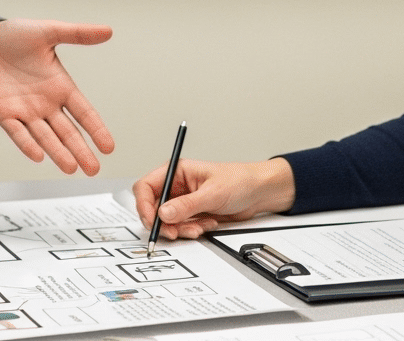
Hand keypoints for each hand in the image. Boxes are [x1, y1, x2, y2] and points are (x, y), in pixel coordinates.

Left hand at [0, 18, 113, 175]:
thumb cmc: (13, 35)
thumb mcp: (48, 31)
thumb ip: (77, 34)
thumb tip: (107, 31)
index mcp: (60, 86)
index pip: (83, 113)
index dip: (96, 129)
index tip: (109, 147)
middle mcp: (45, 103)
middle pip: (67, 132)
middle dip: (81, 151)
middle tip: (93, 169)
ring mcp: (25, 111)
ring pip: (45, 137)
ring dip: (58, 153)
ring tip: (71, 168)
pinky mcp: (3, 114)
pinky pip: (17, 132)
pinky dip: (27, 144)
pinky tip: (38, 156)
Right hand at [133, 158, 295, 239]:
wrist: (259, 193)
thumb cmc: (240, 180)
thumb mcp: (213, 193)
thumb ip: (187, 204)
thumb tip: (163, 213)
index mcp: (176, 171)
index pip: (146, 186)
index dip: (144, 204)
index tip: (152, 220)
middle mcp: (177, 186)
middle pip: (153, 207)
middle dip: (163, 223)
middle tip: (175, 232)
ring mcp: (184, 201)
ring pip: (167, 221)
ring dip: (180, 228)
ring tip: (198, 227)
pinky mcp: (192, 214)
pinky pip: (181, 227)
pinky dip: (190, 230)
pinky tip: (206, 225)